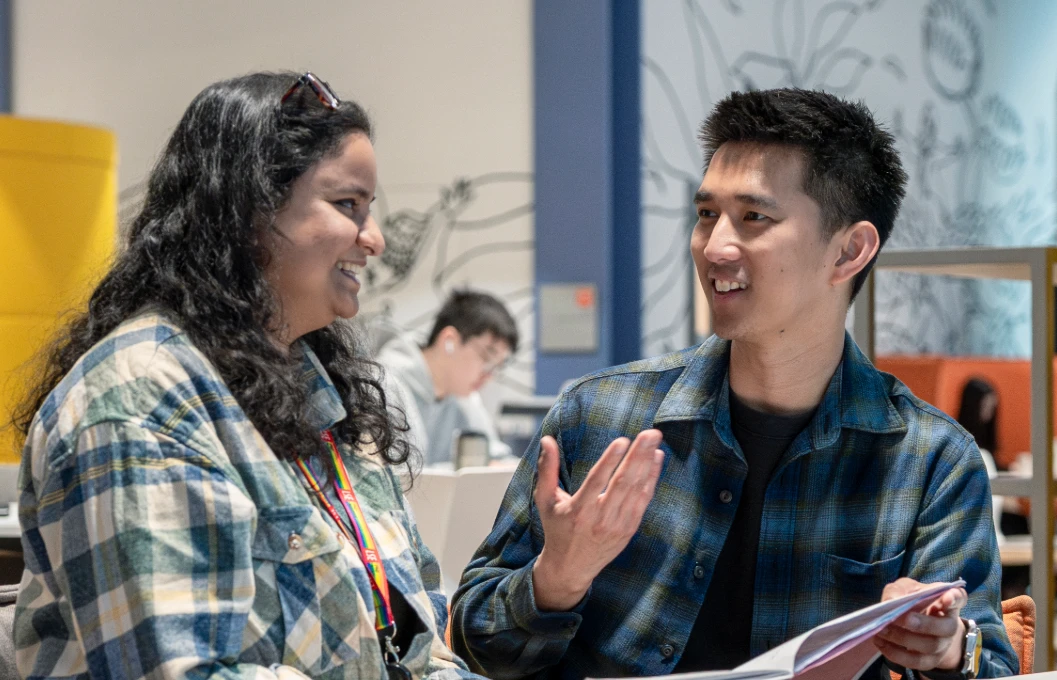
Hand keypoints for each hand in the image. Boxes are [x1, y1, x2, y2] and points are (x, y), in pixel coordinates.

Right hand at [531, 430, 664, 610]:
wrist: (571, 567)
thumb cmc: (556, 528)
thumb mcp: (544, 500)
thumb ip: (546, 468)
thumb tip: (547, 439)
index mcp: (578, 509)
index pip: (596, 481)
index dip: (610, 461)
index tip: (622, 441)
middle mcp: (600, 518)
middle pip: (623, 483)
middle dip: (637, 456)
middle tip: (649, 433)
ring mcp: (618, 525)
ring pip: (636, 490)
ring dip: (647, 463)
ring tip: (654, 439)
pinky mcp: (629, 528)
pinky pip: (643, 500)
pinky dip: (651, 478)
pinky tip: (655, 459)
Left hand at [874, 578, 967, 673]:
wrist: (918, 626)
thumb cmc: (914, 602)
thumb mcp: (906, 589)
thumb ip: (899, 590)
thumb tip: (890, 601)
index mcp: (948, 601)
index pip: (959, 598)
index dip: (954, 598)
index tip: (948, 597)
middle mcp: (950, 624)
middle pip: (946, 628)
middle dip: (923, 624)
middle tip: (901, 618)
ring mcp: (942, 645)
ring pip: (930, 646)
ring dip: (903, 638)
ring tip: (882, 629)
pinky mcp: (929, 660)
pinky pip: (916, 662)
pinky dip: (895, 653)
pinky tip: (880, 642)